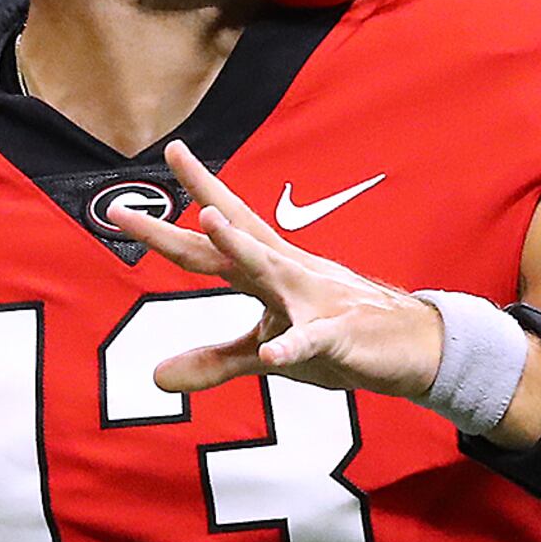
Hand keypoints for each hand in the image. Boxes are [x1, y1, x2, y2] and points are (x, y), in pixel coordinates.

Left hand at [105, 140, 446, 403]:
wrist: (413, 347)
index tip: (155, 165)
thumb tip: (155, 377)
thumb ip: (213, 360)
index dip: (188, 201)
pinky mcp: (340, 335)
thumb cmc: (337, 338)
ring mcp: (315, 300)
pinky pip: (314, 339)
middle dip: (189, 215)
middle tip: (127, 207)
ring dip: (241, 247)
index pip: (223, 230)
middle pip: (232, 240)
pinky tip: (274, 352)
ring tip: (209, 225)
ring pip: (273, 269)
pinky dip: (294, 345)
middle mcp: (288, 273)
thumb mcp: (266, 353)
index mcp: (269, 271)